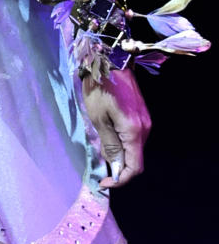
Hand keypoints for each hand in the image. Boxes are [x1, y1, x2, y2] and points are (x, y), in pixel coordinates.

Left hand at [81, 67, 150, 189]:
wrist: (110, 61)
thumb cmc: (100, 89)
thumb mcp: (98, 119)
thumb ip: (109, 145)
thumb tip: (115, 167)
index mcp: (135, 132)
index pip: (134, 168)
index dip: (120, 180)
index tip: (103, 182)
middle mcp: (145, 129)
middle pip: (135, 159)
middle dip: (118, 167)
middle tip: (98, 166)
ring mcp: (145, 121)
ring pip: (134, 148)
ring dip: (119, 154)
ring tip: (100, 150)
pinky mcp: (141, 114)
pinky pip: (134, 137)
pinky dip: (122, 143)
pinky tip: (108, 136)